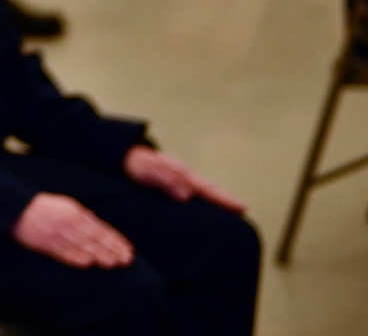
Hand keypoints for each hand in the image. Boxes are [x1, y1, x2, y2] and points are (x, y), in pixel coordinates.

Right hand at [11, 193, 134, 268]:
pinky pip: (62, 251)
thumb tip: (94, 219)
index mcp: (74, 211)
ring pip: (81, 245)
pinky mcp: (43, 242)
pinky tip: (87, 263)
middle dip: (112, 249)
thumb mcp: (62, 204)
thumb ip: (79, 213)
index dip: (115, 239)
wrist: (14, 207)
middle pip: (94, 237)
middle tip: (126, 260)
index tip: (128, 249)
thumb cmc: (41, 206)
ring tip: (112, 263)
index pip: (100, 227)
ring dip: (98, 255)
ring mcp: (55, 232)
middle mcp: (67, 221)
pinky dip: (75, 257)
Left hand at [123, 146, 246, 211]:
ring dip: (216, 201)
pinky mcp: (170, 184)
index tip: (243, 208)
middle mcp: (183, 176)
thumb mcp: (148, 171)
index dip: (225, 199)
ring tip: (231, 213)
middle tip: (244, 211)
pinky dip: (202, 200)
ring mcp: (178, 179)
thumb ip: (166, 180)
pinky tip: (204, 210)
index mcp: (181, 173)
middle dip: (226, 200)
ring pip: (202, 191)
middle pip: (209, 189)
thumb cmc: (136, 163)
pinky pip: (191, 193)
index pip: (207, 189)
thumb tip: (186, 196)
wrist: (123, 155)